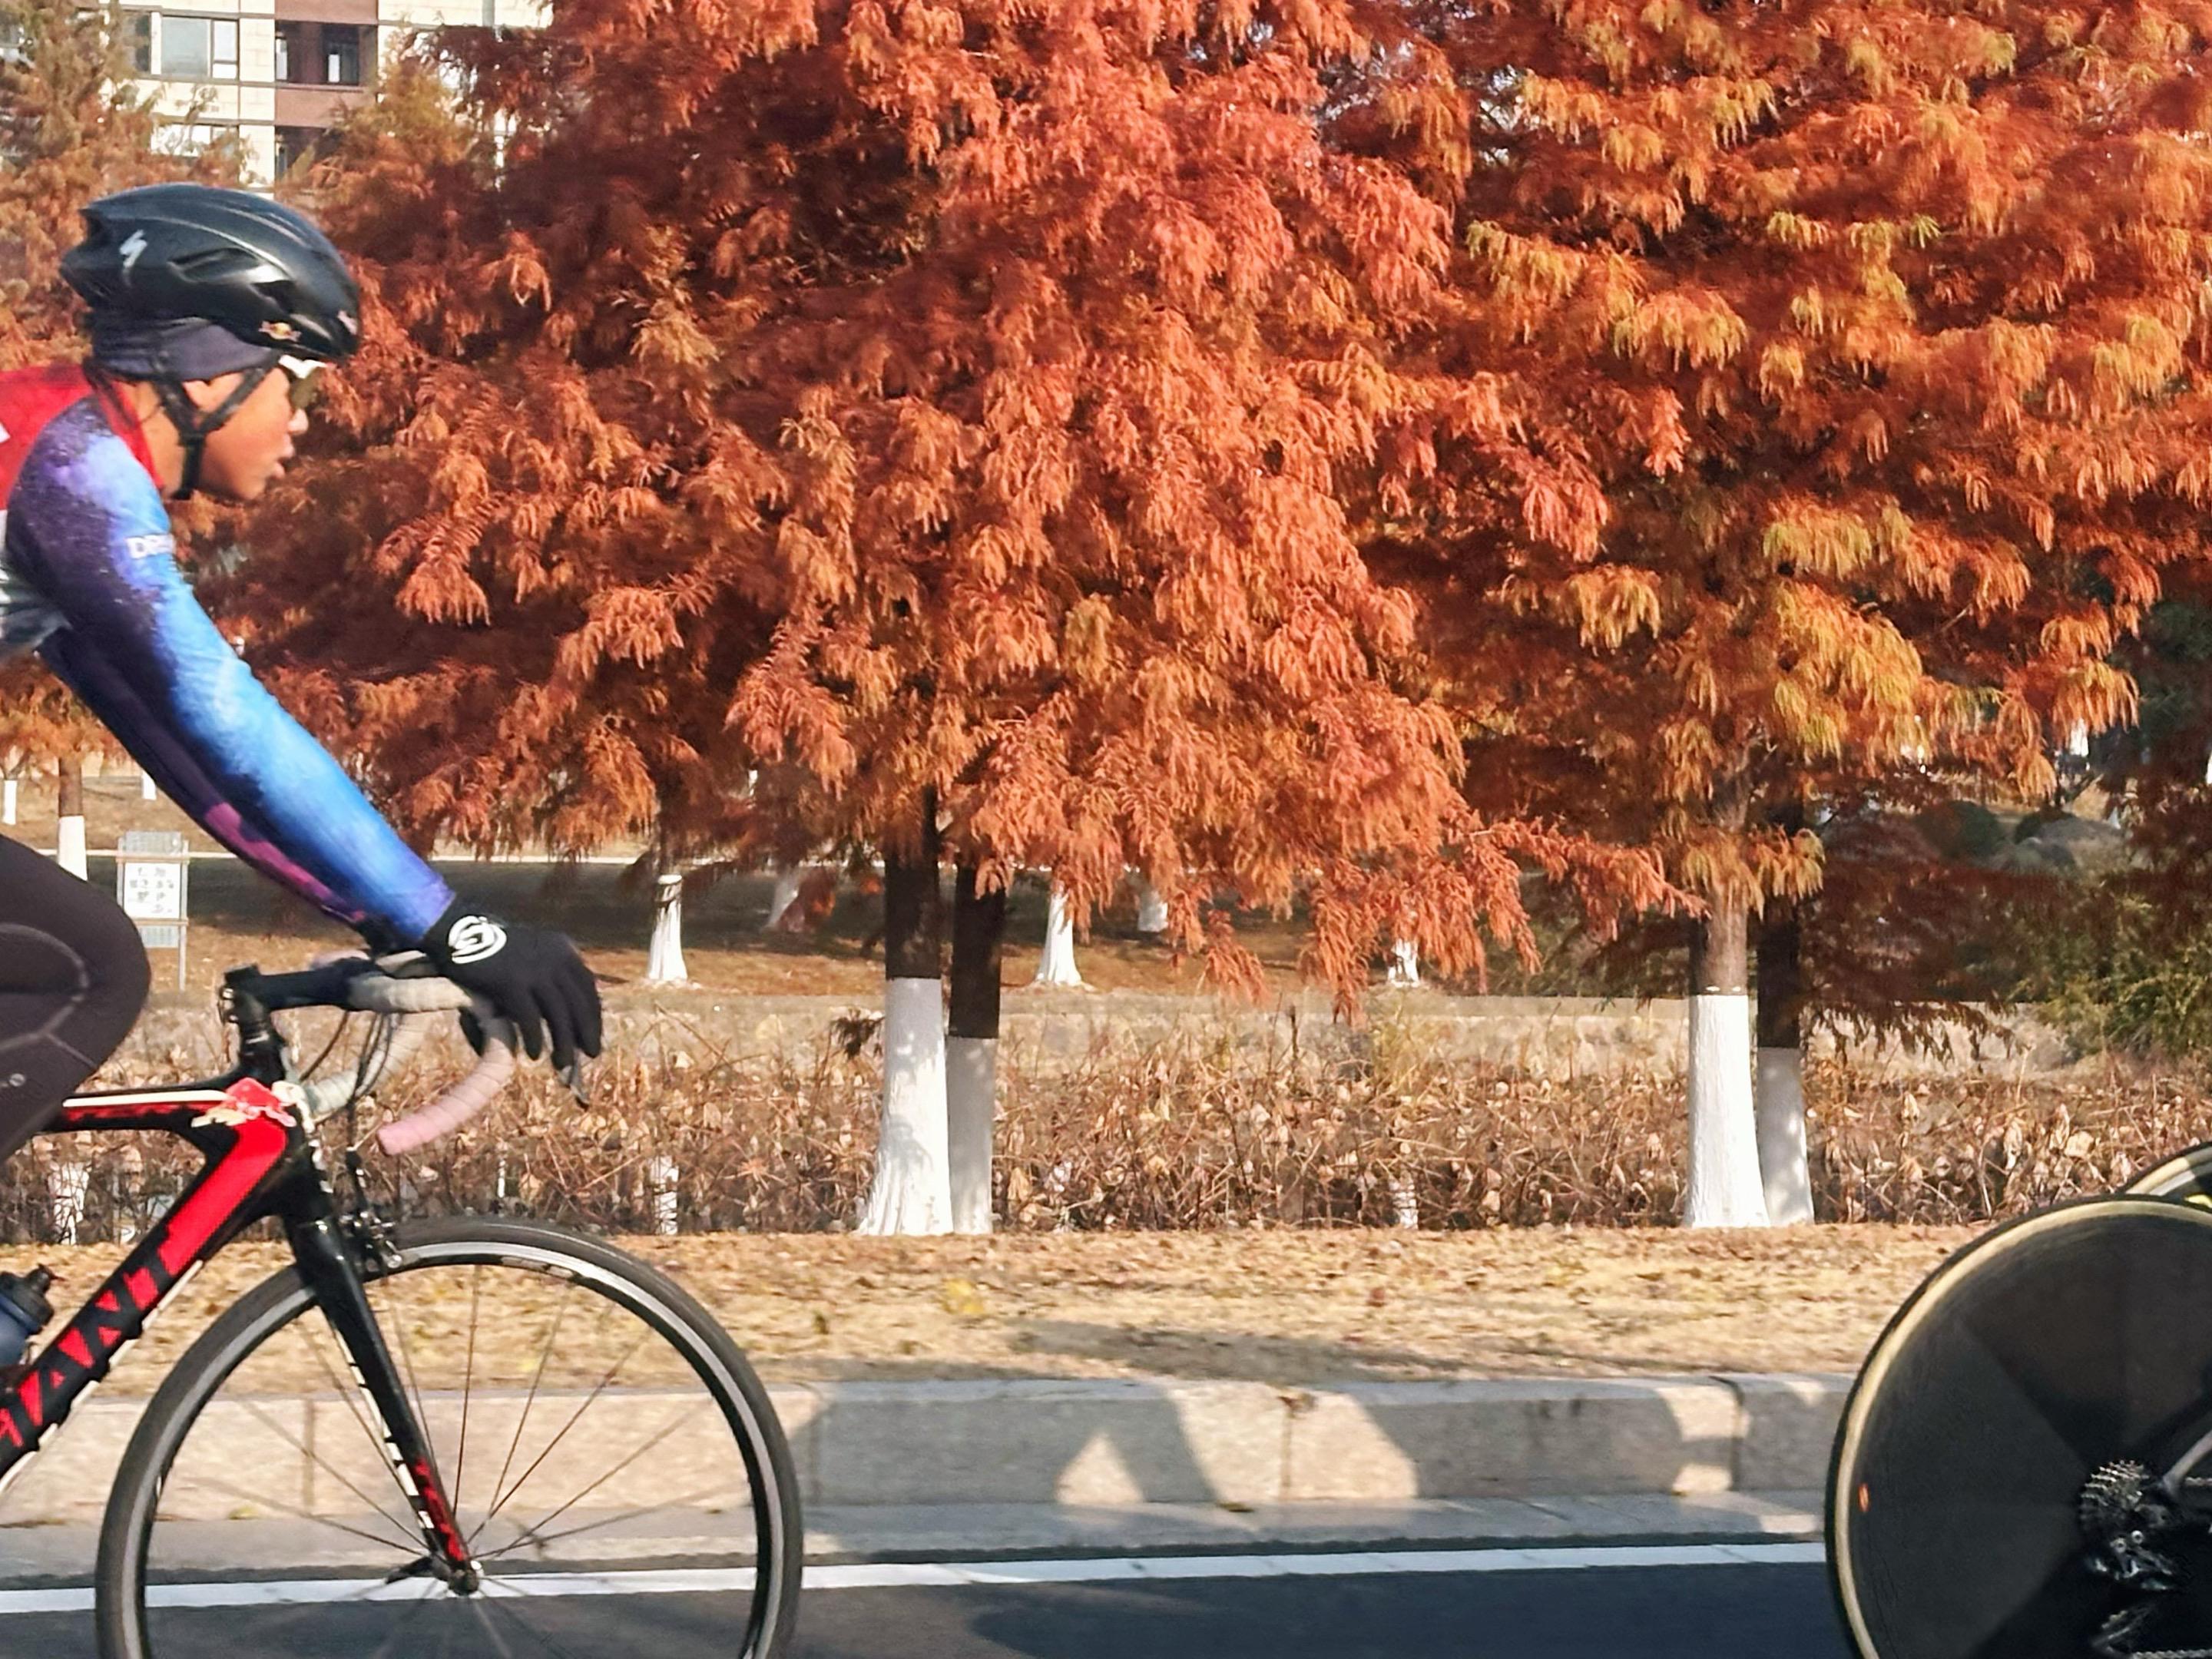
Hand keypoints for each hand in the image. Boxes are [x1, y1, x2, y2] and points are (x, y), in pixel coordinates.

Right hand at [420, 902, 601, 1073]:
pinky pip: (530, 1018)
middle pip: (579, 1002)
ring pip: (559, 1013)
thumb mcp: (534, 953)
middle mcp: (555, 957)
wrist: (462, 932)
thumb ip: (553, 973)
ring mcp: (534, 969)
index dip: (594, 1014)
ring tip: (562, 1063)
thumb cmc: (497, 949)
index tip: (594, 1035)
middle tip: (590, 1055)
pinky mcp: (512, 982)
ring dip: (563, 1042)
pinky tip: (533, 1054)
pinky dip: (535, 1038)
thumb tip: (570, 1011)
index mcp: (563, 949)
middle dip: (587, 1032)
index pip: (588, 986)